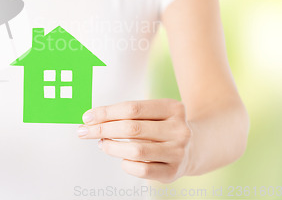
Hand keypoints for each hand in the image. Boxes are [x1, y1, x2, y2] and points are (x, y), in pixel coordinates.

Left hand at [77, 99, 192, 182]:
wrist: (196, 146)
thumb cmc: (163, 126)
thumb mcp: (153, 113)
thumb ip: (127, 113)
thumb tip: (92, 119)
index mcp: (172, 108)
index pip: (132, 108)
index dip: (106, 112)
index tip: (87, 117)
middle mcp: (178, 129)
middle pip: (131, 128)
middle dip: (102, 129)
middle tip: (85, 131)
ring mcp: (177, 152)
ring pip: (135, 150)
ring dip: (111, 147)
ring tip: (102, 144)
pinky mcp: (173, 172)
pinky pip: (141, 170)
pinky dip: (125, 164)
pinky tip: (122, 158)